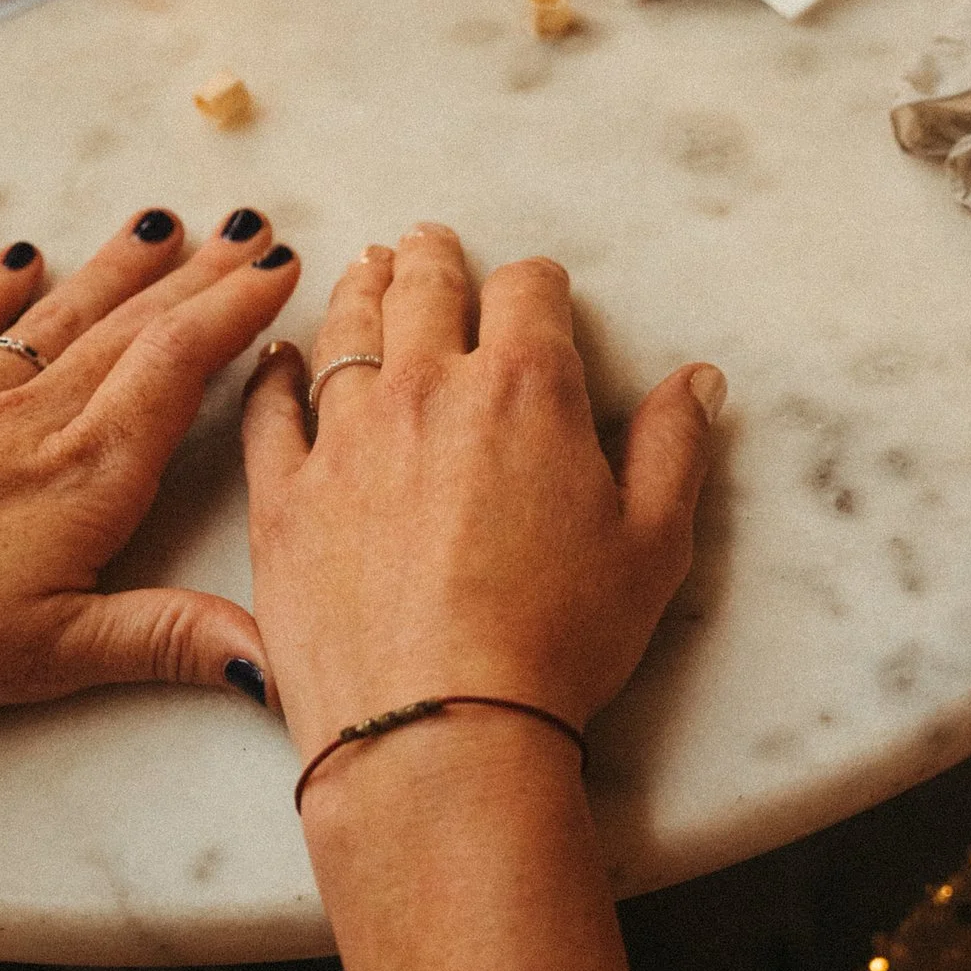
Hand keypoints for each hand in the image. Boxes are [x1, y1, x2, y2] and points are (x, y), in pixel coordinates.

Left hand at [0, 205, 301, 770]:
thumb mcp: (48, 653)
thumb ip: (164, 641)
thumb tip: (277, 660)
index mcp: (84, 475)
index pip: (178, 370)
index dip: (235, 313)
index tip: (282, 265)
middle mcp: (31, 422)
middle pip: (130, 332)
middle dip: (198, 279)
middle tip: (252, 228)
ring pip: (58, 321)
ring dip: (117, 272)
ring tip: (163, 225)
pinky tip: (19, 261)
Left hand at [239, 224, 719, 767]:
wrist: (437, 728)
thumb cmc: (556, 642)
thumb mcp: (652, 546)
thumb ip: (673, 447)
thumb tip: (699, 381)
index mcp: (524, 388)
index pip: (529, 291)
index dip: (537, 283)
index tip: (537, 291)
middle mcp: (426, 388)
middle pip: (426, 288)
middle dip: (434, 258)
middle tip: (428, 242)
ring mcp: (345, 437)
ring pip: (346, 330)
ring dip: (361, 290)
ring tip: (366, 269)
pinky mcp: (285, 494)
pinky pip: (272, 408)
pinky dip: (277, 375)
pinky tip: (278, 361)